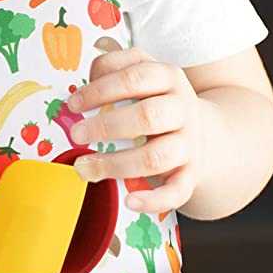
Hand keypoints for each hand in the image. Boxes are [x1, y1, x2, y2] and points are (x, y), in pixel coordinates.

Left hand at [68, 48, 203, 214]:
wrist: (200, 127)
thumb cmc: (154, 96)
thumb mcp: (138, 71)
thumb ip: (108, 71)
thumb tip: (80, 93)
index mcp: (167, 77)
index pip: (133, 78)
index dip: (99, 91)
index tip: (72, 104)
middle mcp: (183, 109)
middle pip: (147, 116)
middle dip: (106, 126)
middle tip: (76, 134)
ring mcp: (189, 143)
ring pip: (156, 157)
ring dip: (116, 164)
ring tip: (85, 168)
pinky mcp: (191, 173)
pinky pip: (176, 191)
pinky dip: (153, 200)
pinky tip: (129, 201)